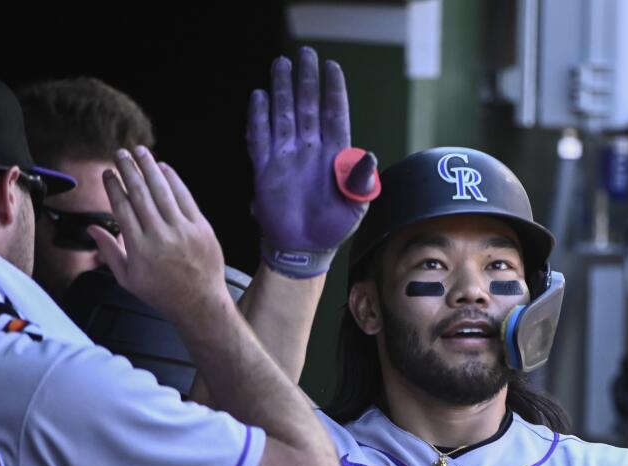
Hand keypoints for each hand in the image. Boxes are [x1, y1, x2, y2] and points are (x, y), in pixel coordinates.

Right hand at [93, 146, 230, 319]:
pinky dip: (174, 180)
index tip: (108, 173)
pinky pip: (185, 197)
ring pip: (162, 191)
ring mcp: (182, 230)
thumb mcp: (128, 279)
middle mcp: (160, 235)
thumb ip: (109, 251)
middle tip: (120, 154)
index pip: (122, 207)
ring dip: (149, 167)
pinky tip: (164, 168)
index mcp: (139, 248)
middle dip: (128, 169)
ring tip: (140, 152)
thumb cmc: (163, 293)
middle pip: (140, 193)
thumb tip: (92, 229)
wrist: (200, 303)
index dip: (113, 186)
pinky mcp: (201, 228)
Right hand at [248, 46, 377, 277]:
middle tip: (305, 54)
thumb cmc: (334, 227)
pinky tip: (259, 97)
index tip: (332, 68)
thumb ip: (360, 181)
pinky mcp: (266, 168)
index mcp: (335, 156)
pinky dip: (258, 118)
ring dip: (282, 90)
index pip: (334, 115)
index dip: (333, 91)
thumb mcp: (356, 207)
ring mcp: (287, 156)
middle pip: (307, 106)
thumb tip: (370, 156)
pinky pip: (260, 137)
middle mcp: (311, 149)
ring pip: (284, 115)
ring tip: (280, 65)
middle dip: (306, 80)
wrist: (304, 249)